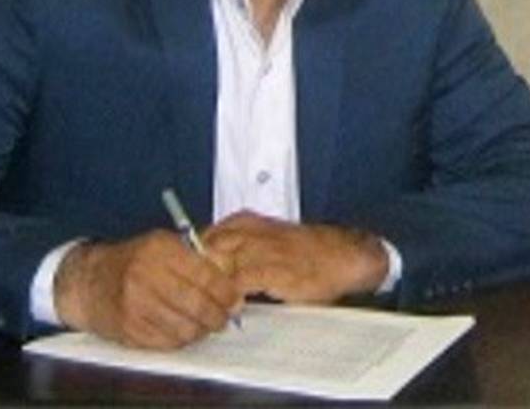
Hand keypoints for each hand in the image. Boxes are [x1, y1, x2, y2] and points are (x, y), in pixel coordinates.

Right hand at [52, 231, 242, 348]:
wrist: (90, 281)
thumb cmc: (133, 262)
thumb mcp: (162, 245)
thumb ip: (196, 257)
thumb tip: (232, 276)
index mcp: (159, 249)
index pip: (205, 274)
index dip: (226, 291)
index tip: (235, 299)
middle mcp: (146, 275)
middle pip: (197, 304)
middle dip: (218, 315)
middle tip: (225, 316)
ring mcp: (135, 305)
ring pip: (185, 328)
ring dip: (201, 329)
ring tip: (205, 323)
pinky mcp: (129, 329)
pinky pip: (168, 342)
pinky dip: (182, 339)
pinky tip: (183, 329)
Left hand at [203, 212, 388, 302]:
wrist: (342, 255)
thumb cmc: (305, 251)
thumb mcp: (267, 238)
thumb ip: (239, 247)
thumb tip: (207, 266)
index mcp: (246, 222)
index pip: (204, 237)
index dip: (192, 259)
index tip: (186, 277)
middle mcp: (250, 232)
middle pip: (207, 250)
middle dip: (197, 273)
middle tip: (194, 294)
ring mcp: (262, 250)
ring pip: (220, 265)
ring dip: (212, 287)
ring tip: (210, 304)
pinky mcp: (274, 270)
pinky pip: (240, 282)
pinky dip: (231, 296)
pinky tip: (232, 307)